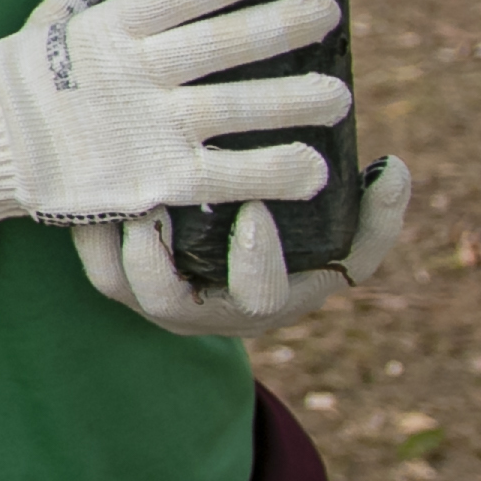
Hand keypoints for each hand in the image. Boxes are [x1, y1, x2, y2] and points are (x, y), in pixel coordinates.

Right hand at [0, 0, 349, 242]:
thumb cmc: (27, 81)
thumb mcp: (49, 21)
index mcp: (110, 29)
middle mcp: (135, 74)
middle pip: (222, 46)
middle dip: (281, 28)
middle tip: (328, 13)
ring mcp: (151, 128)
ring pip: (239, 109)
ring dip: (296, 100)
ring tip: (339, 95)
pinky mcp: (158, 180)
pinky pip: (229, 174)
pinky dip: (275, 172)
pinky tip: (313, 167)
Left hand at [79, 155, 411, 336]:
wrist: (227, 257)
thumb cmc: (297, 246)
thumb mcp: (344, 238)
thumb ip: (376, 214)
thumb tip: (395, 170)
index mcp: (263, 302)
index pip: (261, 297)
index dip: (255, 259)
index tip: (254, 208)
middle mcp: (203, 310)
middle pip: (169, 303)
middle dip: (158, 257)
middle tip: (158, 200)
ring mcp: (153, 298)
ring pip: (117, 282)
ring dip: (110, 237)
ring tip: (115, 187)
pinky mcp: (117, 275)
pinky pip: (92, 256)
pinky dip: (87, 223)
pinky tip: (85, 176)